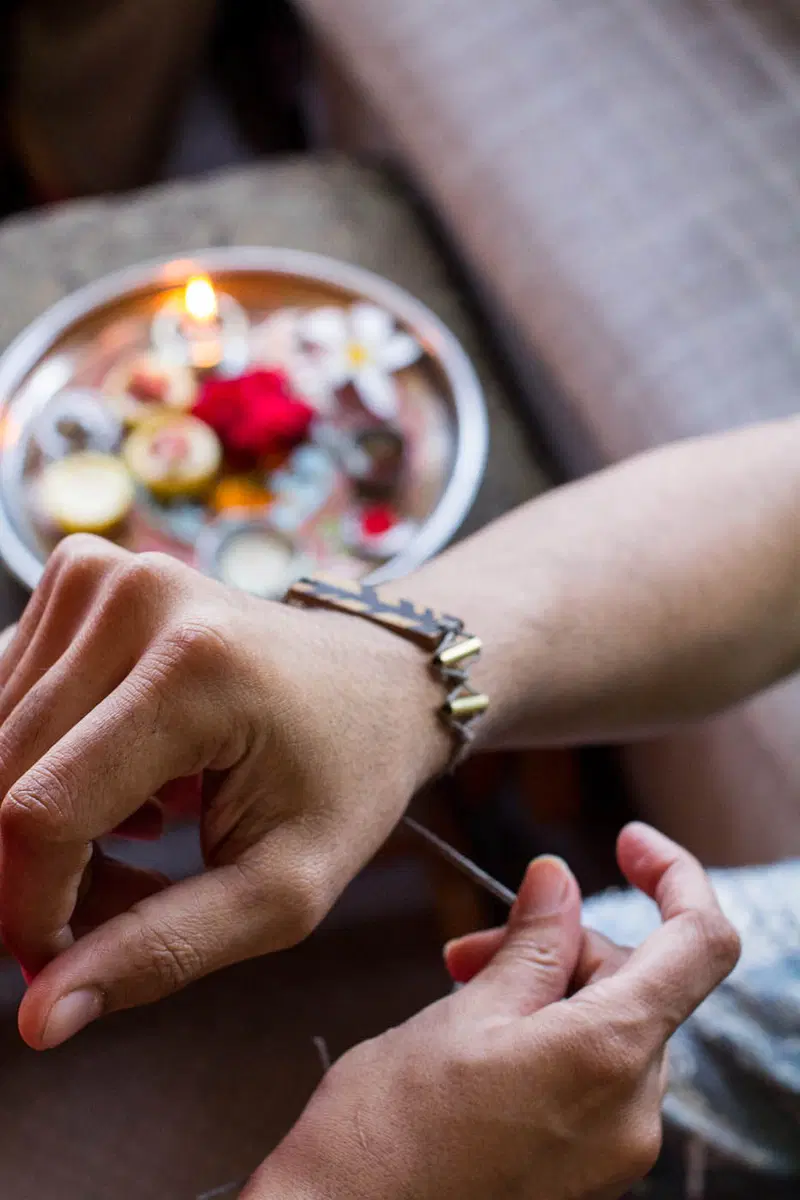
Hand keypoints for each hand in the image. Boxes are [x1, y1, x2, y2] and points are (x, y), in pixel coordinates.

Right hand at [0, 536, 448, 1047]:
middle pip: (3, 777)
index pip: (41, 814)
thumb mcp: (285, 890)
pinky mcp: (82, 573)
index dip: (32, 910)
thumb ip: (163, 951)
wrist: (377, 680)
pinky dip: (42, 767)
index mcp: (198, 668)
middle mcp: (137, 597)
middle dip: (33, 873)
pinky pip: (8, 700)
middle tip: (116, 904)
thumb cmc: (346, 781)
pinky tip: (121, 786)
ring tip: (139, 838)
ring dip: (39, 822)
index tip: (66, 959)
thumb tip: (42, 1018)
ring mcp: (104, 573)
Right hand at [244, 824, 739, 1199]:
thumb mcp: (461, 1015)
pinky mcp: (587, 1174)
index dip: (676, 876)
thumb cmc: (384, 1134)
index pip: (702, 943)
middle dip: (564, 942)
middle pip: (639, 981)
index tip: (627, 841)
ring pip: (611, 1024)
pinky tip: (481, 1039)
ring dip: (547, 988)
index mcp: (608, 1057)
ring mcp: (614, 1152)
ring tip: (462, 989)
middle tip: (475, 943)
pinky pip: (593, 1075)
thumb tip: (558, 881)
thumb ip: (529, 943)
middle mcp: (633, 1112)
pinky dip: (550, 1036)